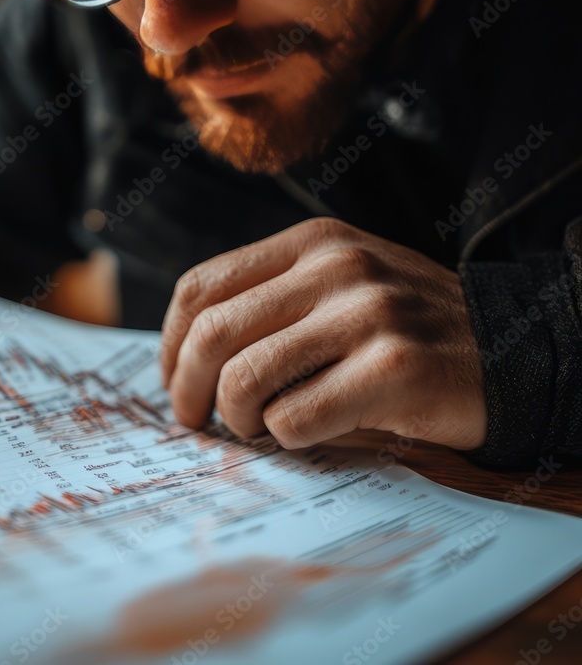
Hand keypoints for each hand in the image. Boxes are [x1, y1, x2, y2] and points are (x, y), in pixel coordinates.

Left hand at [160, 217, 486, 450]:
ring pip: (246, 377)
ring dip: (236, 418)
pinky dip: (286, 437)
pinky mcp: (394, 369)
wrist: (512, 348)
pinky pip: (296, 417)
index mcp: (311, 244)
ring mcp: (367, 314)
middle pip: (212, 332)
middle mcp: (335, 268)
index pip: (201, 286)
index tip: (171, 379)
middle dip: (186, 388)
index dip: (169, 342)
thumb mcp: (340, 284)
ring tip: (254, 426)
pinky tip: (306, 431)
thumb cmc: (407, 326)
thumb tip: (185, 353)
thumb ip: (273, 298)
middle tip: (192, 419)